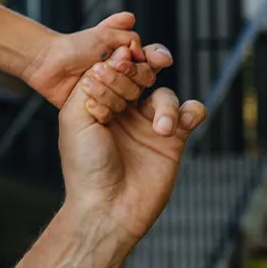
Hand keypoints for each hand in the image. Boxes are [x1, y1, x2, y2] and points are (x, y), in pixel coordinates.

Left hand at [23, 12, 164, 121]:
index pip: (153, 62)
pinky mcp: (104, 110)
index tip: (135, 57)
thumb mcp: (103, 34)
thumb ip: (128, 37)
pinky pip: (113, 112)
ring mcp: (116, 95)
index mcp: (130, 59)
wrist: (48, 63)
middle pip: (145, 81)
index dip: (151, 60)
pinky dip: (101, 103)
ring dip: (110, 86)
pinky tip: (88, 98)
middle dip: (124, 73)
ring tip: (88, 77)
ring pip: (130, 97)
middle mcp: (127, 78)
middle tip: (101, 65)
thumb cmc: (74, 47)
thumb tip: (141, 50)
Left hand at [60, 75, 206, 238]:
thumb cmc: (85, 165)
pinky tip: (181, 125)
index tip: (120, 60)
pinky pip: (191, 113)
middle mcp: (123, 111)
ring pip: (165, 95)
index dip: (118, 62)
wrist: (108, 208)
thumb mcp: (74, 120)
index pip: (112, 69)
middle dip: (141, 74)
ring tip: (160, 129)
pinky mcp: (173, 141)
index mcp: (96, 102)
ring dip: (165, 106)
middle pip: (141, 77)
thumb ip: (89, 87)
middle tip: (137, 84)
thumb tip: (108, 61)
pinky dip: (192, 111)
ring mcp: (148, 125)